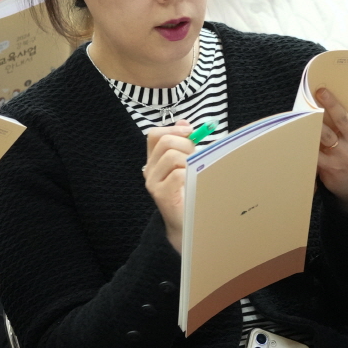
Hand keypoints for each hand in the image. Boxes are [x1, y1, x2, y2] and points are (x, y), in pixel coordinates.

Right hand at [143, 121, 195, 249]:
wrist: (187, 225)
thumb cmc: (190, 193)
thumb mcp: (187, 165)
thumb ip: (184, 144)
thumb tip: (184, 122)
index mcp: (155, 161)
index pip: (154, 135)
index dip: (172, 129)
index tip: (190, 132)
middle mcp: (150, 170)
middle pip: (165, 142)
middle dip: (186, 144)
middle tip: (197, 156)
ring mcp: (153, 182)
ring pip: (171, 156)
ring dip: (189, 159)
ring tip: (195, 171)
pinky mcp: (161, 194)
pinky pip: (177, 174)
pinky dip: (190, 174)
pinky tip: (194, 182)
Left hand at [314, 88, 347, 212]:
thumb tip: (332, 101)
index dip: (341, 98)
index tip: (327, 89)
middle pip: (341, 119)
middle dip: (329, 104)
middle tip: (319, 92)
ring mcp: (344, 156)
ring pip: (325, 135)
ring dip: (314, 122)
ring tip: (303, 111)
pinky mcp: (330, 167)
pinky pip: (315, 151)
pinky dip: (305, 142)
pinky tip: (297, 133)